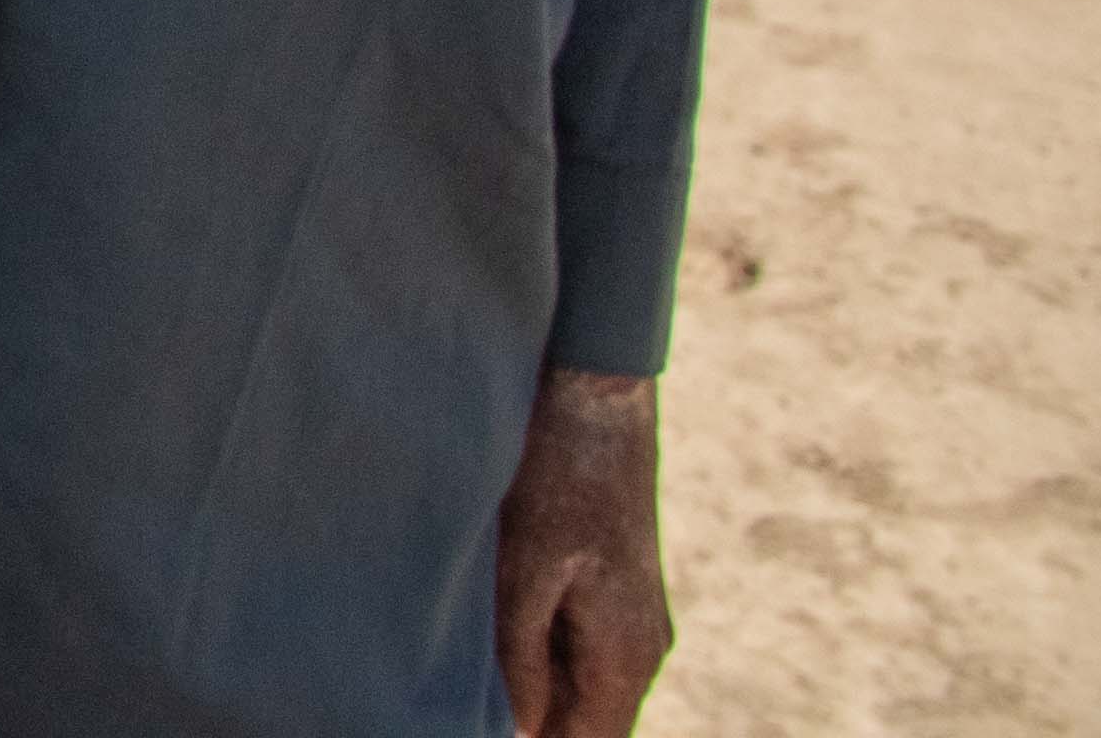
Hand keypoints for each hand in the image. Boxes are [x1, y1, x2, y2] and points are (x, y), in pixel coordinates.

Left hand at [495, 369, 670, 734]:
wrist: (594, 395)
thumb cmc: (555, 477)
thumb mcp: (524, 570)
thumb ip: (522, 656)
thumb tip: (521, 730)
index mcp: (628, 653)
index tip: (471, 725)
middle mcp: (644, 644)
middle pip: (587, 716)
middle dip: (532, 719)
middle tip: (456, 701)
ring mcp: (634, 614)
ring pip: (580, 680)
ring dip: (533, 684)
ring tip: (463, 671)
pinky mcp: (616, 585)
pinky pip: (579, 643)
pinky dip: (539, 648)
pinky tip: (489, 627)